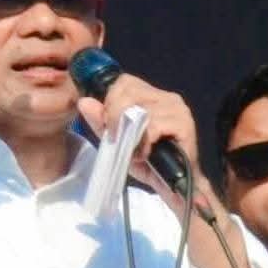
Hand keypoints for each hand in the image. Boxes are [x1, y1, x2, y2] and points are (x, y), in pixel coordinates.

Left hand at [76, 73, 206, 213]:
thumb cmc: (145, 161)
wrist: (171, 185)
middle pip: (127, 91)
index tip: (108, 124)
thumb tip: (84, 102)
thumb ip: (99, 121)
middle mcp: (166, 96)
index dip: (109, 100)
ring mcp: (176, 108)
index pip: (123, 82)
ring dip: (130, 132)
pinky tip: (145, 153)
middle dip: (114, 115)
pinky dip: (144, 140)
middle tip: (118, 139)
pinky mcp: (184, 123)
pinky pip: (153, 125)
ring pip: (138, 108)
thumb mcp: (115, 140)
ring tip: (135, 150)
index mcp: (151, 95)